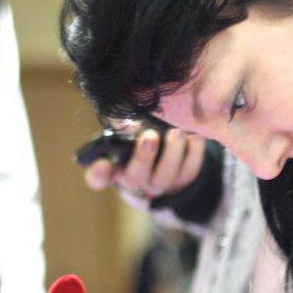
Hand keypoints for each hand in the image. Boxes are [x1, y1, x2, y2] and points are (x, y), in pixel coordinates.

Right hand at [83, 124, 204, 200]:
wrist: (168, 156)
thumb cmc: (139, 139)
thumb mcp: (126, 131)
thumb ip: (123, 123)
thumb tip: (130, 108)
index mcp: (113, 168)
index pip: (97, 178)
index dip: (99, 174)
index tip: (103, 163)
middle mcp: (135, 182)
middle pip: (135, 177)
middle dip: (143, 157)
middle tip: (150, 136)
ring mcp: (160, 185)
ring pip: (164, 177)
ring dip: (172, 154)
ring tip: (176, 132)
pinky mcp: (183, 183)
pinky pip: (189, 172)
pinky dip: (194, 153)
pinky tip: (195, 136)